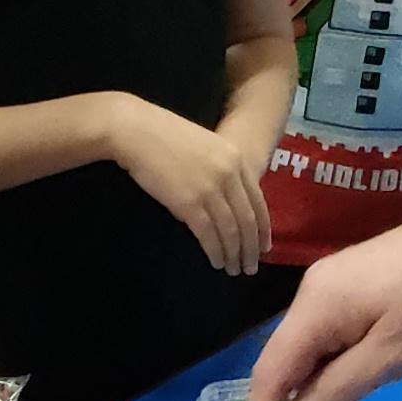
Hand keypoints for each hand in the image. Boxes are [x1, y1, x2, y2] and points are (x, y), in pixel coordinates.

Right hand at [106, 97, 271, 279]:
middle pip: (247, 220)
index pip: (258, 202)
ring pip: (231, 231)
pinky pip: (209, 234)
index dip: (263, 229)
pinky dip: (215, 251)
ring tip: (233, 269)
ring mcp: (210, 189)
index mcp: (236, 159)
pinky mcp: (189, 203)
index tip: (264, 247)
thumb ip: (222, 168)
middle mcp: (229, 175)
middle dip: (251, 248)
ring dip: (234, 254)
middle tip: (250, 267)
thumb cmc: (165, 136)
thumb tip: (228, 198)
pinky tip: (216, 262)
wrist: (137, 131)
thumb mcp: (206, 146)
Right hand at [240, 189, 401, 400]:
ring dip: (318, 380)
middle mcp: (313, 291)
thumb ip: (343, 386)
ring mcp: (334, 282)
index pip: (271, 372)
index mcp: (316, 309)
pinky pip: (332, 330)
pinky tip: (362, 373)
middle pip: (286, 357)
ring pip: (312, 344)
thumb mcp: (395, 354)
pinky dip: (336, 360)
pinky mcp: (356, 280)